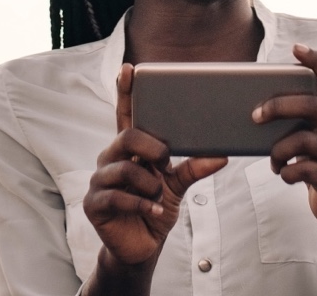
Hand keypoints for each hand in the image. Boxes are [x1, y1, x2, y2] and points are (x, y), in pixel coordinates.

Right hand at [87, 64, 228, 267]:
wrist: (141, 247)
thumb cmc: (154, 208)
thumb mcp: (177, 186)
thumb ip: (193, 168)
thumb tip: (221, 156)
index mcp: (128, 150)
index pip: (125, 115)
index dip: (126, 92)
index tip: (130, 69)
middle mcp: (110, 159)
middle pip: (127, 136)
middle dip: (152, 148)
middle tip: (165, 163)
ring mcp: (99, 181)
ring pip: (125, 169)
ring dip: (149, 185)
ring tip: (157, 198)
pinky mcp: (94, 203)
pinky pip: (118, 196)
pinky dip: (141, 205)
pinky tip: (152, 212)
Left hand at [259, 44, 316, 228]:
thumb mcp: (316, 139)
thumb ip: (300, 123)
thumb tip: (256, 109)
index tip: (297, 48)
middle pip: (310, 105)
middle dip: (277, 106)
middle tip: (255, 116)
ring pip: (302, 140)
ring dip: (277, 150)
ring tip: (274, 161)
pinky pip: (302, 169)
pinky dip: (285, 172)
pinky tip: (284, 174)